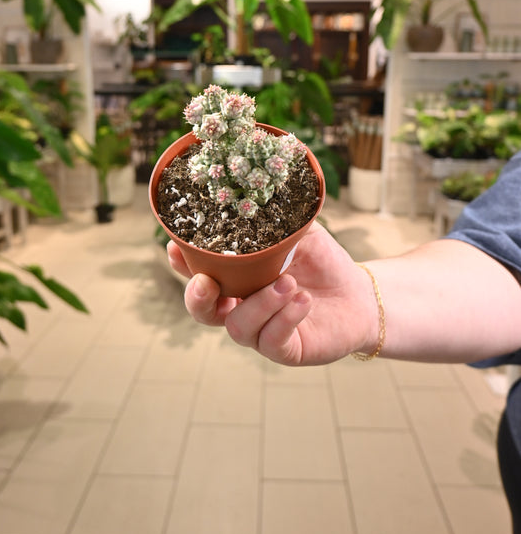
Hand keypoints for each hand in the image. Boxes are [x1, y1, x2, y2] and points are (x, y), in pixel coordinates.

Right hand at [167, 222, 377, 365]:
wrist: (359, 293)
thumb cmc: (322, 261)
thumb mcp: (298, 231)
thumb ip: (276, 216)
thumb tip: (258, 184)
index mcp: (237, 277)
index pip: (200, 272)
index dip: (182, 262)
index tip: (174, 246)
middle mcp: (241, 305)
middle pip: (202, 309)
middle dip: (197, 297)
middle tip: (207, 282)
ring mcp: (261, 330)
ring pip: (237, 326)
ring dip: (259, 303)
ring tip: (288, 282)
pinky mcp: (285, 349)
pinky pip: (272, 340)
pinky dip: (285, 318)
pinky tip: (303, 300)